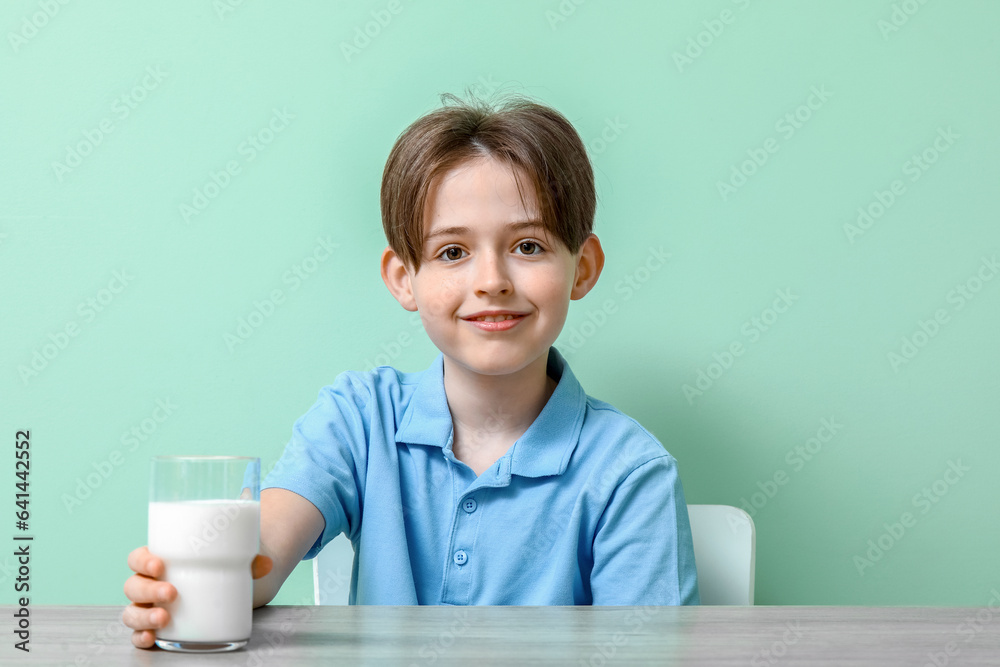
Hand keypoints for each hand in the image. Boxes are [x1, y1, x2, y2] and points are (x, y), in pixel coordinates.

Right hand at [122, 545, 272, 648]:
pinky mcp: (154, 627)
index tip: (160, 564)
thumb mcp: (229, 562)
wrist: (220, 590)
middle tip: (172, 593)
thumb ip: (248, 562)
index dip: (143, 560)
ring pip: (132, 611)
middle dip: (149, 589)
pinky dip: (141, 637)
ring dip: (144, 615)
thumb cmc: (216, 569)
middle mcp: (148, 584)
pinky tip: (151, 637)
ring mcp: (148, 607)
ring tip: (164, 617)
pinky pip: (137, 634)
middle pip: (133, 585)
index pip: (137, 558)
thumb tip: (266, 564)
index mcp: (159, 561)